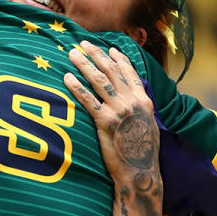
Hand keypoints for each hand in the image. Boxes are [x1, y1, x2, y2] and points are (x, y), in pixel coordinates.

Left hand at [63, 42, 160, 193]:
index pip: (130, 73)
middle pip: (111, 71)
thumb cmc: (143, 152)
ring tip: (72, 54)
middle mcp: (133, 101)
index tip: (109, 48)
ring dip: (84, 64)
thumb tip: (135, 98)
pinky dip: (76, 86)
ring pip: (99, 80)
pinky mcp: (105, 122)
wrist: (140, 172)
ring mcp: (119, 110)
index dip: (119, 59)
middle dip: (96, 54)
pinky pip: (88, 100)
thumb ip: (141, 108)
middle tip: (83, 43)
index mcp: (144, 100)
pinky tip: (67, 78)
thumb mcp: (149, 125)